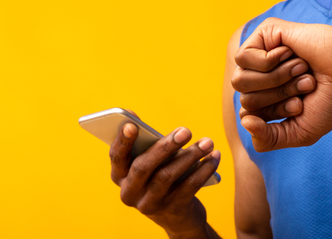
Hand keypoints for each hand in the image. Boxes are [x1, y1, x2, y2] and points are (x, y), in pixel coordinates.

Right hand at [109, 116, 219, 238]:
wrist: (176, 215)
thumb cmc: (160, 175)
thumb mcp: (151, 160)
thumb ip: (144, 141)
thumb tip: (132, 115)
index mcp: (120, 176)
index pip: (116, 158)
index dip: (122, 141)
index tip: (132, 125)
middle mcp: (130, 193)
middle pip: (143, 166)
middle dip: (166, 146)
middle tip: (186, 131)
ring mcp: (150, 204)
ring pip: (167, 176)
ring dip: (190, 156)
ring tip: (208, 142)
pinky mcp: (172, 210)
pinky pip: (189, 187)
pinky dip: (204, 169)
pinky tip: (215, 156)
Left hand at [233, 18, 331, 151]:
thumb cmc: (330, 100)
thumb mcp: (298, 132)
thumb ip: (268, 139)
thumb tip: (244, 121)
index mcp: (267, 98)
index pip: (247, 115)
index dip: (274, 115)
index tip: (301, 106)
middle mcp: (261, 76)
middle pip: (244, 98)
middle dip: (278, 96)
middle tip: (305, 85)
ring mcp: (261, 54)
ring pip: (240, 79)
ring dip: (275, 80)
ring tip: (300, 70)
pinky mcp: (264, 33)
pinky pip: (243, 57)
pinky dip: (270, 62)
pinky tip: (291, 54)